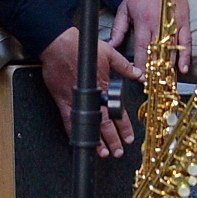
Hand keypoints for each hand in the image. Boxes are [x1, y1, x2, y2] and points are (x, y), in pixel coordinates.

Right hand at [39, 29, 142, 157]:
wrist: (58, 45)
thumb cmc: (82, 48)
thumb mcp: (110, 53)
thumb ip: (125, 66)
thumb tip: (138, 74)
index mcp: (105, 87)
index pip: (118, 112)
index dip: (124, 127)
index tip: (129, 137)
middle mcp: (92, 97)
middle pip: (105, 124)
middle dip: (112, 140)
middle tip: (118, 151)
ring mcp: (77, 101)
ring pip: (89, 126)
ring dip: (96, 141)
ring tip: (102, 152)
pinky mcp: (62, 101)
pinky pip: (69, 121)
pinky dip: (75, 133)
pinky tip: (80, 141)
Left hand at [105, 0, 190, 76]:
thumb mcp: (125, 8)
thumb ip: (118, 28)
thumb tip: (111, 45)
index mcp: (144, 21)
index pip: (142, 48)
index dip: (141, 64)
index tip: (139, 77)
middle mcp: (159, 24)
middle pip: (157, 52)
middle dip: (154, 70)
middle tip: (152, 85)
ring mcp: (174, 24)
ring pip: (171, 50)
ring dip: (168, 67)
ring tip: (165, 81)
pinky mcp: (184, 22)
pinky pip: (186, 42)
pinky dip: (185, 56)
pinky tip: (182, 69)